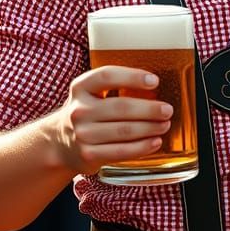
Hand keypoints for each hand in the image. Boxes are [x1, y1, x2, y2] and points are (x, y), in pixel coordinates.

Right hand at [52, 66, 172, 175]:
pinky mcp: (89, 154)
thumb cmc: (88, 114)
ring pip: (125, 130)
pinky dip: (143, 147)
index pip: (107, 76)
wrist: (61, 143)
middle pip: (121, 107)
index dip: (132, 77)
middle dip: (150, 109)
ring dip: (150, 128)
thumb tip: (155, 86)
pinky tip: (156, 142)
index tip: (154, 81)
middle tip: (168, 110)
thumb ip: (116, 87)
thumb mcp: (92, 94)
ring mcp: (82, 134)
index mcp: (81, 87)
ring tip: (165, 125)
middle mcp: (79, 110)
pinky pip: (122, 150)